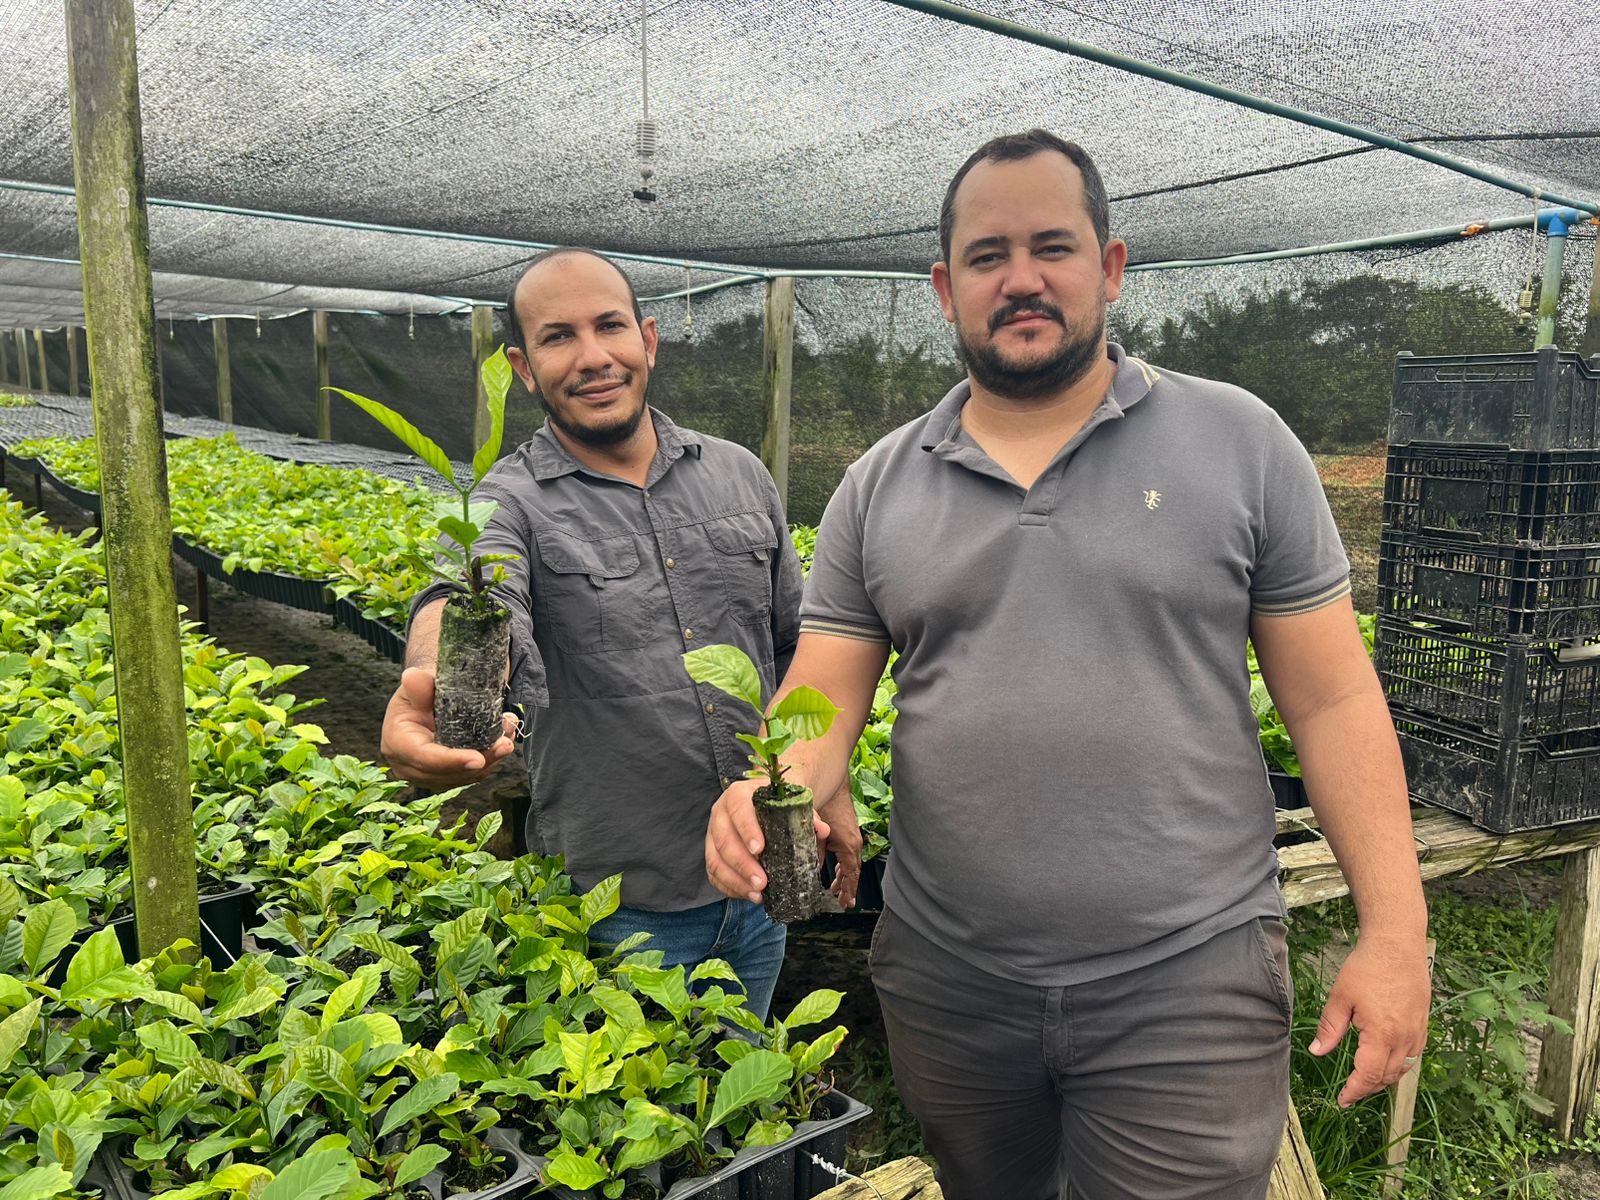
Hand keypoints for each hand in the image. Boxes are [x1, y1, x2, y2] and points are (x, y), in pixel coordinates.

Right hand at [380, 666, 518, 786]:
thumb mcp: (418, 684)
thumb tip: (413, 677)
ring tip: (508, 734)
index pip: (424, 758)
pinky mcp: (446, 776)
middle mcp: (409, 765)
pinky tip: (504, 739)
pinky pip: (472, 774)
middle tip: (505, 743)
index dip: (451, 760)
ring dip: (492, 758)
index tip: (478, 759)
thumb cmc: (422, 691)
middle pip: (449, 772)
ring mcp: (428, 774)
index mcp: (397, 742)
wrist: (427, 700)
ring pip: (465, 776)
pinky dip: (491, 759)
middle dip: (482, 760)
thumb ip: (418, 684)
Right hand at [705, 777, 836, 903]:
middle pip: (724, 840)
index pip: (739, 810)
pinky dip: (731, 887)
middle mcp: (721, 814)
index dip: (747, 830)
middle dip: (743, 865)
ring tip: (758, 894)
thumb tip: (822, 830)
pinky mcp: (712, 853)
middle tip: (762, 882)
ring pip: (715, 860)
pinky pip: (714, 874)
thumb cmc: (777, 806)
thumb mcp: (793, 805)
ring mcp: (712, 835)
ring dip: (736, 881)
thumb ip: (808, 816)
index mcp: (739, 795)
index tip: (760, 850)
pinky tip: (750, 895)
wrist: (764, 803)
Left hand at [815, 784, 861, 909]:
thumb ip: (814, 852)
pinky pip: (848, 853)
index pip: (852, 874)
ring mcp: (853, 836)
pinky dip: (843, 865)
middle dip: (848, 887)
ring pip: (851, 862)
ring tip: (836, 889)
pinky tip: (836, 870)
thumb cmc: (824, 806)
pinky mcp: (848, 831)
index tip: (846, 903)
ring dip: (845, 876)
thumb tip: (809, 869)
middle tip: (843, 901)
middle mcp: (854, 842)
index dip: (849, 890)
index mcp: (848, 845)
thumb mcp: (815, 833)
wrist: (831, 784)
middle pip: (854, 871)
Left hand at [1310, 937, 1430, 1106]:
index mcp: (1382, 1035)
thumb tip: (1317, 1051)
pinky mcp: (1423, 1024)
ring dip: (1384, 1079)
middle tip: (1350, 1092)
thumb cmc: (1367, 967)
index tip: (1342, 1100)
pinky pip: (1414, 1055)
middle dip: (1367, 1088)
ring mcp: (1417, 1032)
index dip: (1354, 1091)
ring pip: (1403, 1069)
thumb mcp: (1340, 997)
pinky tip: (1386, 1061)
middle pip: (1387, 1077)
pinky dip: (1399, 1065)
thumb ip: (1330, 1028)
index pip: (1368, 1075)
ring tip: (1365, 1081)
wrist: (1397, 945)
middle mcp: (1405, 1038)